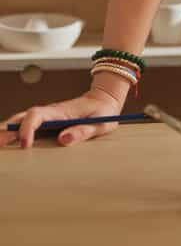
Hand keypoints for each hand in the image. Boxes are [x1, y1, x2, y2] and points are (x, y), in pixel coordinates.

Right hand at [0, 87, 123, 148]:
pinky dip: (14, 133)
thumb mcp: (100, 123)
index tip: (26, 145)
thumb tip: (63, 140)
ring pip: (22, 120)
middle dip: (8, 130)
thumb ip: (83, 131)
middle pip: (23, 117)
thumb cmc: (103, 111)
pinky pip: (27, 126)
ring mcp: (47, 117)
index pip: (37, 115)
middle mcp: (51, 112)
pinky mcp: (47, 123)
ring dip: (8, 131)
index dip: (28, 129)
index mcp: (62, 111)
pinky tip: (7, 143)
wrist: (105, 100)